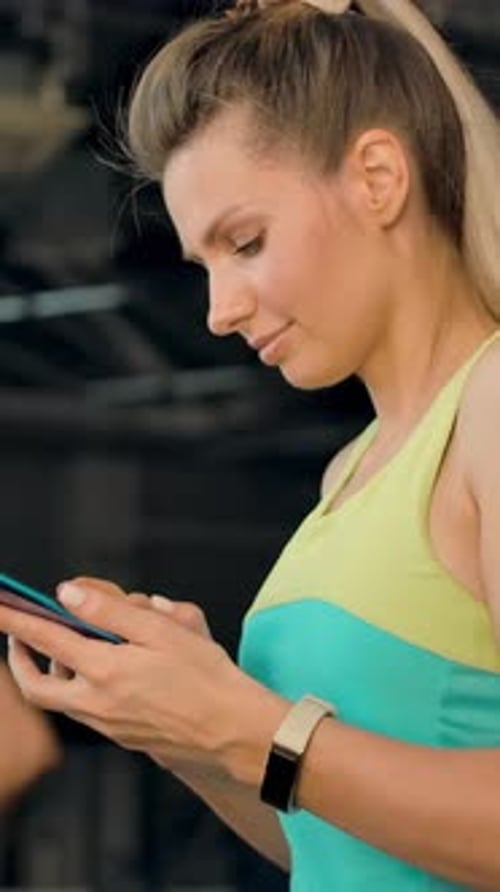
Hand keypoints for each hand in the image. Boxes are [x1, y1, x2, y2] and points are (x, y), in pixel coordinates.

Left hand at [0, 578, 254, 778]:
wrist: (234, 732)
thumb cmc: (206, 678)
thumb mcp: (162, 631)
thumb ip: (111, 612)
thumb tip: (69, 594)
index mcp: (106, 671)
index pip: (45, 639)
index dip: (16, 620)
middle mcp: (98, 703)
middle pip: (37, 685)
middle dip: (19, 659)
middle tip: (19, 636)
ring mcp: (108, 724)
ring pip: (61, 700)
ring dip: (52, 672)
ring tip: (67, 646)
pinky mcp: (123, 736)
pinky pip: (86, 710)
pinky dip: (79, 686)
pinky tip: (105, 669)